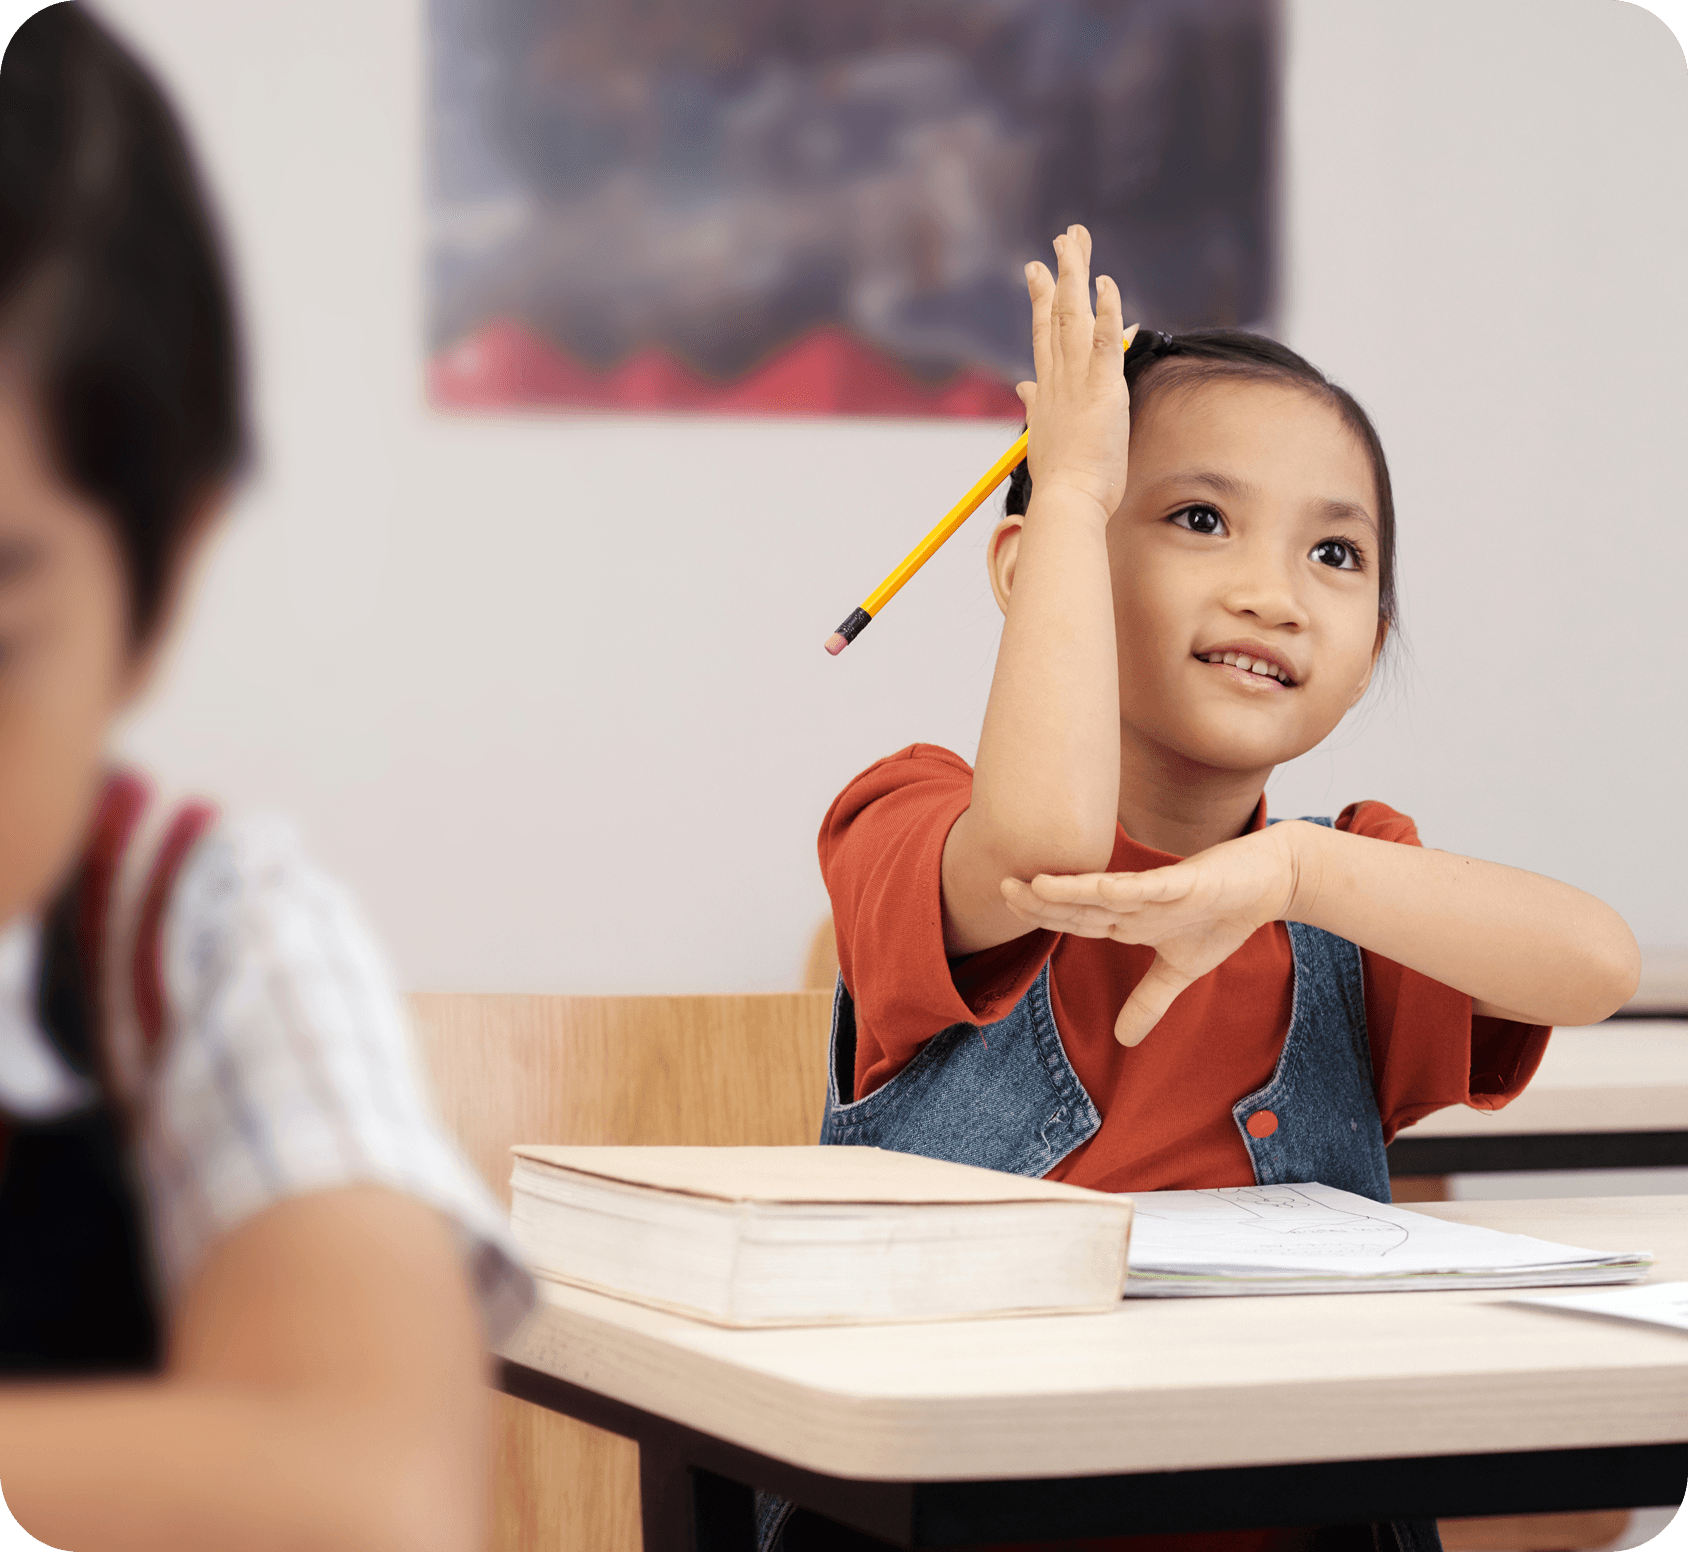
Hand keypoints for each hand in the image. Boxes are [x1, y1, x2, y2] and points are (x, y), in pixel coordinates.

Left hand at [1000, 825, 1307, 1046]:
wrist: (1268, 880)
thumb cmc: (1221, 916)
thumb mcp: (1181, 971)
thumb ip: (1149, 1001)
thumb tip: (1122, 1042)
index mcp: (1129, 920)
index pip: (1076, 920)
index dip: (1043, 915)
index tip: (1006, 908)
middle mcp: (1137, 902)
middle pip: (1081, 904)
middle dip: (1042, 900)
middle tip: (1001, 888)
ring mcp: (1161, 891)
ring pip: (1110, 892)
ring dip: (1074, 889)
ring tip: (1037, 884)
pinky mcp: (1191, 882)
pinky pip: (1156, 887)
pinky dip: (1132, 888)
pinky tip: (1104, 889)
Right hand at [1016, 225, 1129, 521]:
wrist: (1067, 500)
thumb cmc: (1062, 480)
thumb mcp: (1045, 435)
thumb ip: (1036, 406)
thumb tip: (1023, 389)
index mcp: (1046, 389)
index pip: (1042, 334)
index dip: (1040, 299)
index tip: (1036, 270)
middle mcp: (1057, 377)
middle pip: (1056, 313)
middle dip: (1060, 273)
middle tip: (1064, 238)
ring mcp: (1077, 380)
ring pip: (1074, 316)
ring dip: (1076, 275)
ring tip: (1077, 240)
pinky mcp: (1102, 388)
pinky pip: (1106, 340)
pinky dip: (1107, 310)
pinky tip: (1107, 283)